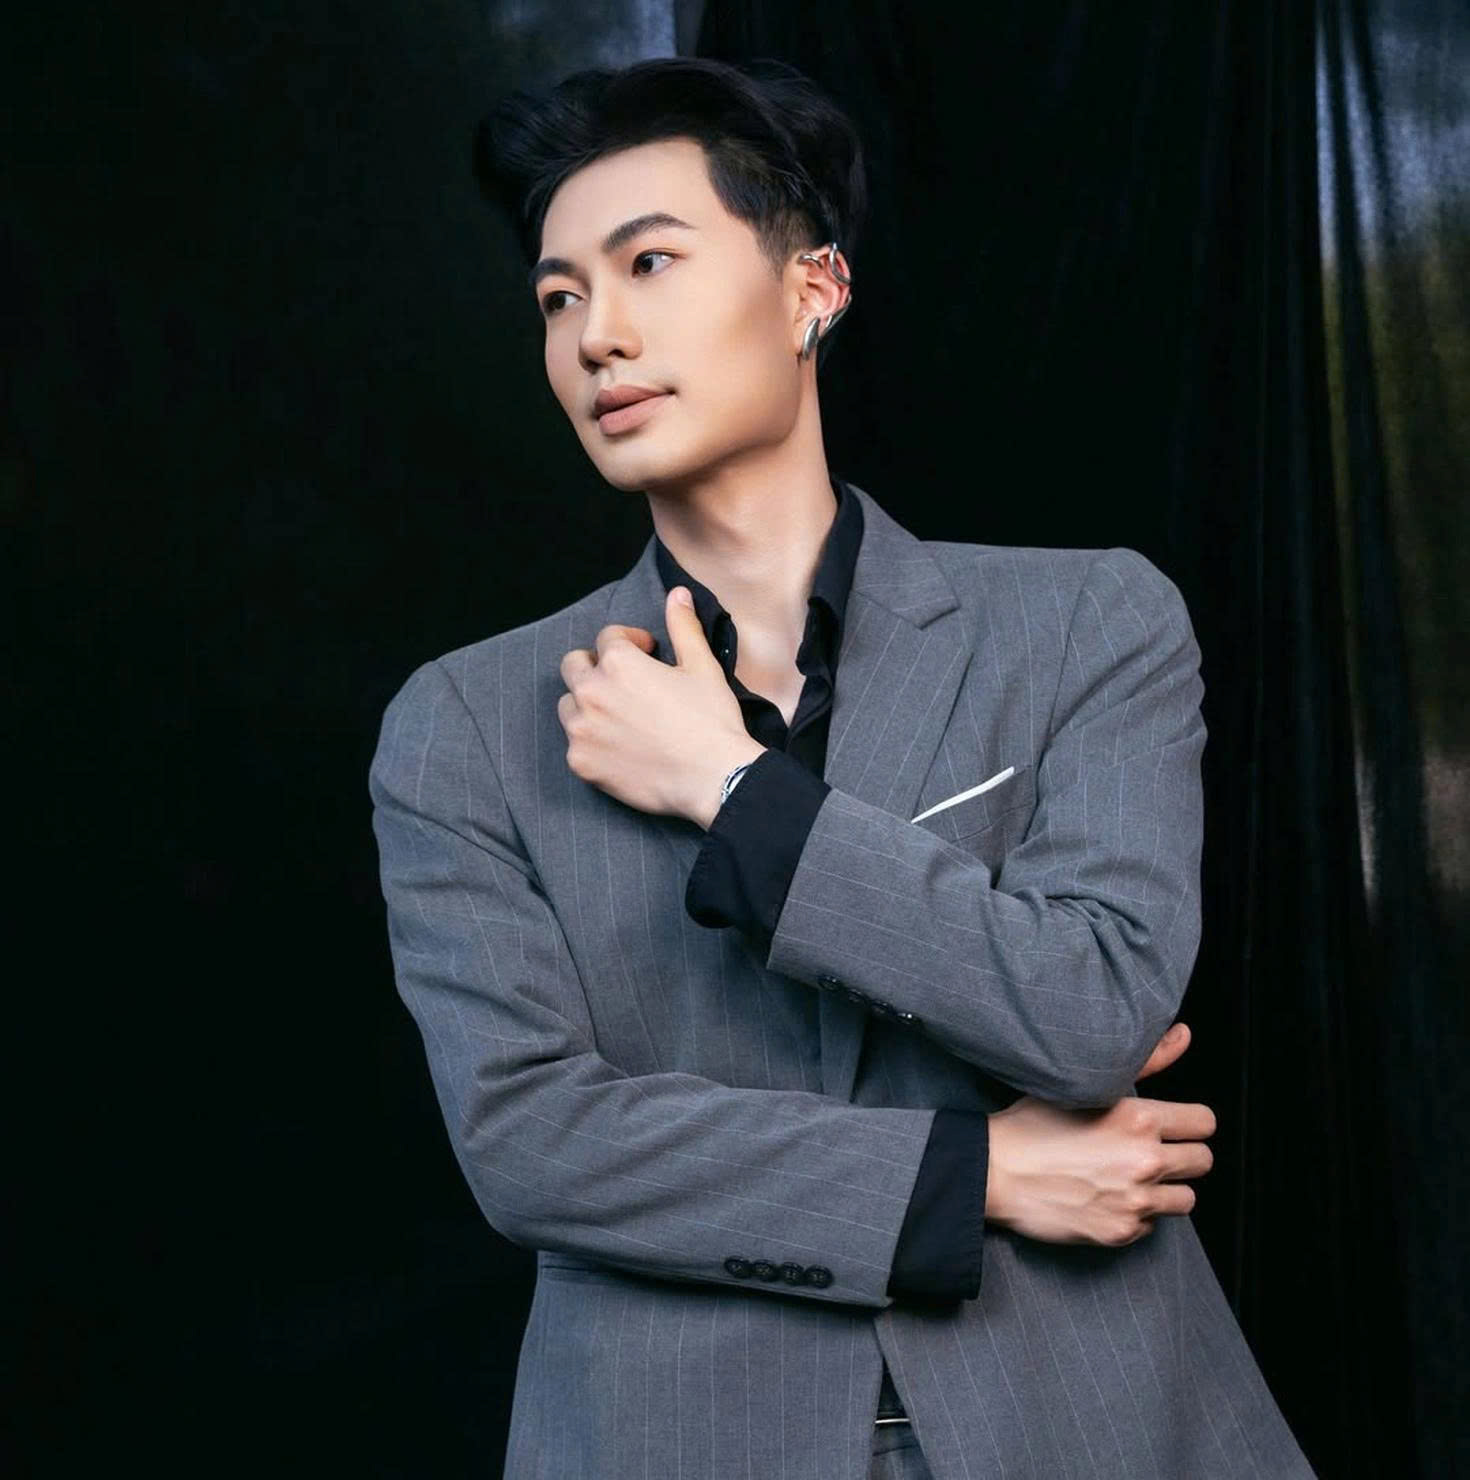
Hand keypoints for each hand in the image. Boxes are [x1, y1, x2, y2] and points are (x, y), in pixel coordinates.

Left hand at [557, 586, 765, 822]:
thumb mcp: (702, 666)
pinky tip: (620, 747)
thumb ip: (683, 627)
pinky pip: (574, 744)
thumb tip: (677, 594)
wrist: (713, 778)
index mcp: (618, 663)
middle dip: (596, 666)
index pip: (607, 638)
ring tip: (619, 716)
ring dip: (588, 704)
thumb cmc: (711, 721)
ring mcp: (582, 730)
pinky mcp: (581, 763)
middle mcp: (591, 693)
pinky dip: (592, 742)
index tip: (647, 653)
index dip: (630, 641)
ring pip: (569, 705)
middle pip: (573, 665)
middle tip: (624, 681)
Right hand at [984, 1023, 1215, 1246]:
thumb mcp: (1086, 1084)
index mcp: (1139, 1119)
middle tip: (1153, 1151)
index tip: (1175, 1125)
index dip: (1190, 1122)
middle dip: (1183, 1154)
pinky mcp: (1121, 1232)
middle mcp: (1144, 1161)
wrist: (995, 1172)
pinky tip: (1110, 1198)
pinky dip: (1138, 1214)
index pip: (1204, 1123)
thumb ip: (1146, 1062)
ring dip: (1166, 1189)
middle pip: (1202, 1161)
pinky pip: (1153, 1225)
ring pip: (1186, 1199)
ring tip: (1134, 1177)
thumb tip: (1184, 1034)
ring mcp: (1135, 1201)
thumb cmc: (1033, 1123)